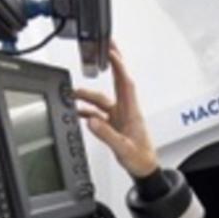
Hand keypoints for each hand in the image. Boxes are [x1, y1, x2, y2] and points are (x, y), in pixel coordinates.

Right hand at [75, 44, 159, 178]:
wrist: (145, 171)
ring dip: (87, 95)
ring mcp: (119, 117)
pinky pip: (98, 114)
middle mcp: (125, 111)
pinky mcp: (113, 125)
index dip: (118, 66)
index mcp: (131, 112)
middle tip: (102, 46)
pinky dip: (87, 111)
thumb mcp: (124, 149)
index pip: (125, 83)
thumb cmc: (142, 159)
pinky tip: (79, 112)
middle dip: (110, 63)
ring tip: (72, 93)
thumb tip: (92, 121)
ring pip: (101, 99)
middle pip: (116, 81)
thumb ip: (107, 135)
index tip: (110, 52)